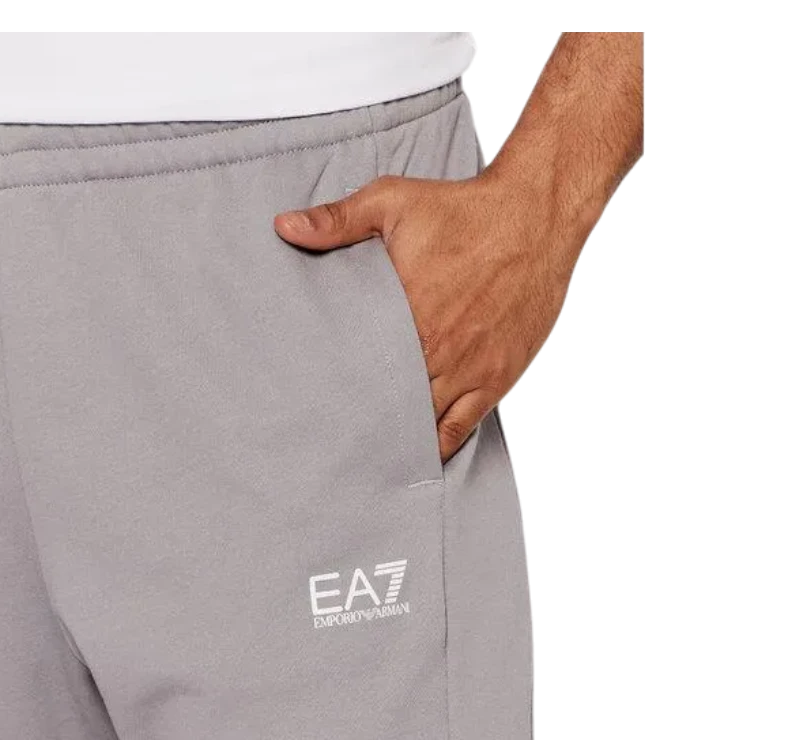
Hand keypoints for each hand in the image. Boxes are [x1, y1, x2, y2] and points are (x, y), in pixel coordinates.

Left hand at [274, 173, 576, 460]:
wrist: (535, 215)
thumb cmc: (465, 209)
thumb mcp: (392, 202)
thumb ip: (337, 220)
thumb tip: (285, 227)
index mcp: (408, 313)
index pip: (360, 368)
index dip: (337, 388)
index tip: (315, 401)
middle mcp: (438, 349)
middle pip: (389, 402)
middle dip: (362, 417)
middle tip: (332, 435)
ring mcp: (469, 370)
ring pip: (423, 422)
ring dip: (396, 435)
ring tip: (365, 450)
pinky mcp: (496, 378)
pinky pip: (462, 428)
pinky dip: (437, 445)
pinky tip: (416, 456)